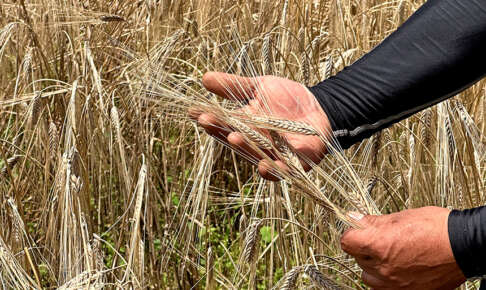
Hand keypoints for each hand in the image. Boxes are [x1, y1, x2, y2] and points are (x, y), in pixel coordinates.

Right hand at [190, 72, 331, 179]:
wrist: (321, 107)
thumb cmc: (288, 98)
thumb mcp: (260, 86)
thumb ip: (234, 85)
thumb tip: (204, 77)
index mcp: (245, 125)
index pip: (223, 123)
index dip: (209, 118)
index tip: (193, 111)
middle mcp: (255, 142)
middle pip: (235, 139)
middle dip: (221, 131)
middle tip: (207, 121)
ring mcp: (273, 154)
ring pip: (255, 154)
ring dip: (244, 147)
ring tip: (234, 137)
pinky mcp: (294, 164)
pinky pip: (281, 171)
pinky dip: (273, 171)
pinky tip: (263, 165)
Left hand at [341, 207, 465, 288]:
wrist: (465, 247)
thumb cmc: (437, 229)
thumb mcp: (401, 216)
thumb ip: (374, 222)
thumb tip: (355, 220)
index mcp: (379, 245)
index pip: (347, 242)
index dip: (352, 232)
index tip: (358, 229)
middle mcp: (384, 268)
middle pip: (357, 257)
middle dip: (364, 246)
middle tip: (379, 237)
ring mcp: (395, 284)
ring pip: (368, 275)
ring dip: (373, 264)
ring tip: (389, 253)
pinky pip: (384, 287)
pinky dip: (385, 278)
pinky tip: (398, 266)